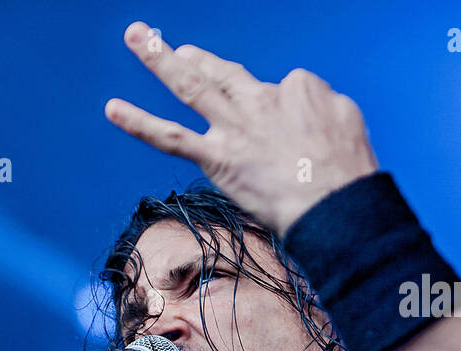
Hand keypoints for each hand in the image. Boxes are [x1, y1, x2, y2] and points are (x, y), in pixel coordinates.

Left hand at [105, 21, 379, 236]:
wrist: (337, 204)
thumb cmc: (347, 172)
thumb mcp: (347, 120)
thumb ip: (320, 104)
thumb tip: (304, 108)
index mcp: (295, 89)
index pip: (276, 90)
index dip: (278, 113)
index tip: (288, 140)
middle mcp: (259, 101)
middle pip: (222, 72)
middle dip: (194, 57)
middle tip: (177, 47)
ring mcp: (233, 127)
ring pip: (191, 87)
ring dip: (160, 58)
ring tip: (136, 36)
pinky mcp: (217, 157)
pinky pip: (170, 137)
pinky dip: (138, 121)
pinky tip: (113, 108)